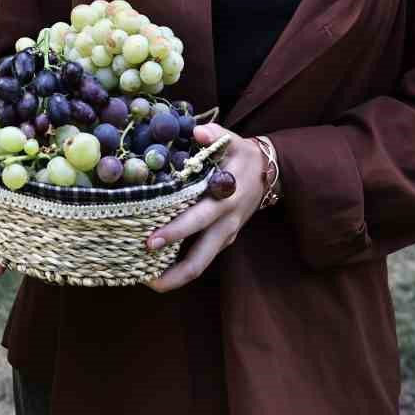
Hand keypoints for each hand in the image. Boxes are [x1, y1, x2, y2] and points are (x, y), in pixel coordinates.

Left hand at [144, 125, 264, 292]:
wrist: (270, 174)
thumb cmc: (244, 156)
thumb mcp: (233, 141)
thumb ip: (214, 135)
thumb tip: (198, 132)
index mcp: (225, 200)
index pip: (197, 221)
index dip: (175, 233)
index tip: (150, 242)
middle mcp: (225, 224)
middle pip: (200, 259)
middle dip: (172, 272)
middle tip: (144, 277)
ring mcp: (226, 235)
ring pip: (201, 265)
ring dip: (176, 277)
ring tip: (148, 282)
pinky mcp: (224, 239)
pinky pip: (203, 258)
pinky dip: (182, 267)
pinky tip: (160, 270)